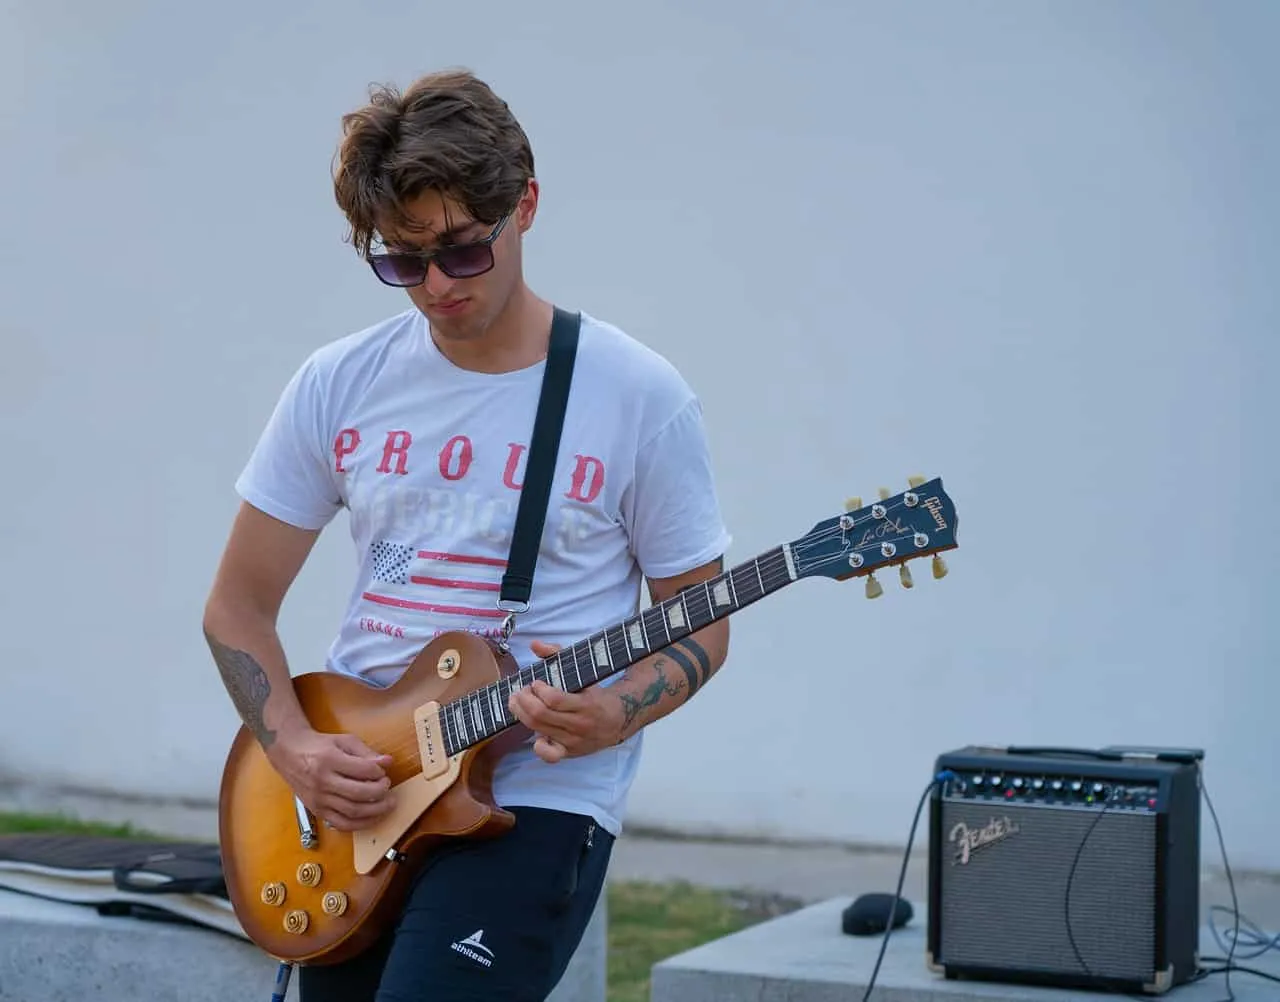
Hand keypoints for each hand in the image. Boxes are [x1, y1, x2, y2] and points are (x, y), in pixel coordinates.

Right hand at [267, 728, 394, 831]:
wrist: (289, 753)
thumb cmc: (319, 746)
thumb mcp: (344, 741)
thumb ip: (366, 752)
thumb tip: (388, 762)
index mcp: (329, 760)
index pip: (362, 770)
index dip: (378, 772)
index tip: (383, 771)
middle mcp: (322, 782)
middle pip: (358, 794)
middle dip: (380, 792)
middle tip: (388, 787)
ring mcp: (318, 799)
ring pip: (352, 812)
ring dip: (376, 810)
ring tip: (387, 803)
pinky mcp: (317, 811)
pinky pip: (342, 824)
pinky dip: (360, 824)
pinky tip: (372, 817)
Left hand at [508, 641, 623, 763]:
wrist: (618, 720)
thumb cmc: (595, 693)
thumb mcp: (582, 671)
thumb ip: (557, 654)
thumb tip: (534, 644)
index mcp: (586, 704)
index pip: (554, 700)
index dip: (539, 689)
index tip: (536, 682)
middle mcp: (579, 725)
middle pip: (541, 715)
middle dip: (524, 700)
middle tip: (520, 692)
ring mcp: (573, 741)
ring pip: (539, 730)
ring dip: (522, 714)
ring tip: (518, 703)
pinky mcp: (569, 753)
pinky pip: (549, 756)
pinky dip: (537, 745)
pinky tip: (534, 732)